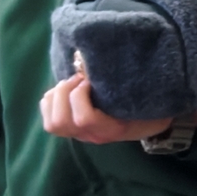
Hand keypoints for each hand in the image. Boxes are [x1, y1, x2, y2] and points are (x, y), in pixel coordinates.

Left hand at [40, 73, 173, 143]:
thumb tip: (116, 60)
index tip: (90, 79)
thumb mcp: (146, 97)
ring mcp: (80, 135)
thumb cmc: (148, 106)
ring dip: (55, 97)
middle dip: (63, 93)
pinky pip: (48, 120)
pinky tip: (65, 92)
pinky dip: (50, 101)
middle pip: (61, 122)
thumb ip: (133, 86)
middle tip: (77, 78)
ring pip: (52, 123)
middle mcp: (93, 135)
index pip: (84, 119)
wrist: (148, 124)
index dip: (80, 95)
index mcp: (112, 128)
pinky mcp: (71, 131)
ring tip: (70, 84)